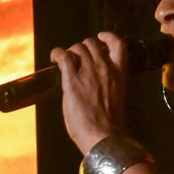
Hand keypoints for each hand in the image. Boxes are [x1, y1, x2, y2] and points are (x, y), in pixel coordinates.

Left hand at [51, 31, 128, 152]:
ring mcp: (89, 72)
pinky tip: (54, 58)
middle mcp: (105, 68)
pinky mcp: (72, 80)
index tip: (101, 38)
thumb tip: (97, 84)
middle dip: (82, 47)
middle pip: (92, 44)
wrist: (104, 135)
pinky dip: (56, 53)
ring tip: (64, 60)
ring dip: (70, 51)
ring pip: (77, 47)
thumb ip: (109, 85)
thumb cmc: (110, 124)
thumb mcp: (116, 97)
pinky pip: (63, 56)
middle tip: (76, 57)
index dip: (108, 37)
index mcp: (120, 73)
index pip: (119, 45)